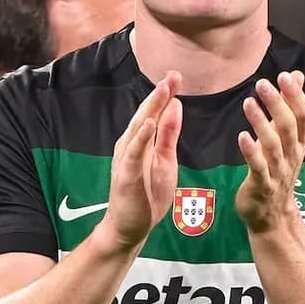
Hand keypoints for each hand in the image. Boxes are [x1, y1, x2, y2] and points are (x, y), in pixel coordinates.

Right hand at [97, 71, 182, 250]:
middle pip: (146, 115)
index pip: (154, 113)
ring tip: (163, 90)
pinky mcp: (126, 174)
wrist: (128, 228)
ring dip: (151, 108)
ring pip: (139, 128)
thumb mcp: (165, 161)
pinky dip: (141, 136)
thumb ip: (169, 134)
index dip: (165, 95)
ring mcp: (127, 159)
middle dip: (160, 95)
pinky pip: (134, 152)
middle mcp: (130, 145)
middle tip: (173, 75)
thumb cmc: (145, 196)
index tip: (177, 76)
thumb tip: (175, 106)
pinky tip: (150, 123)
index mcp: (141, 142)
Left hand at [236, 71, 304, 233]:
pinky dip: (251, 151)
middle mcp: (292, 156)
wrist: (272, 215)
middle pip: (289, 127)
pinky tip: (242, 136)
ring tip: (248, 102)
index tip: (285, 76)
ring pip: (273, 145)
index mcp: (299, 143)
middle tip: (263, 83)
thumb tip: (297, 75)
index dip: (296, 96)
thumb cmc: (277, 170)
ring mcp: (278, 172)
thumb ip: (290, 106)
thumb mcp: (287, 137)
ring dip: (261, 123)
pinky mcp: (262, 186)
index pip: (304, 116)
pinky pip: (258, 167)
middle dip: (278, 104)